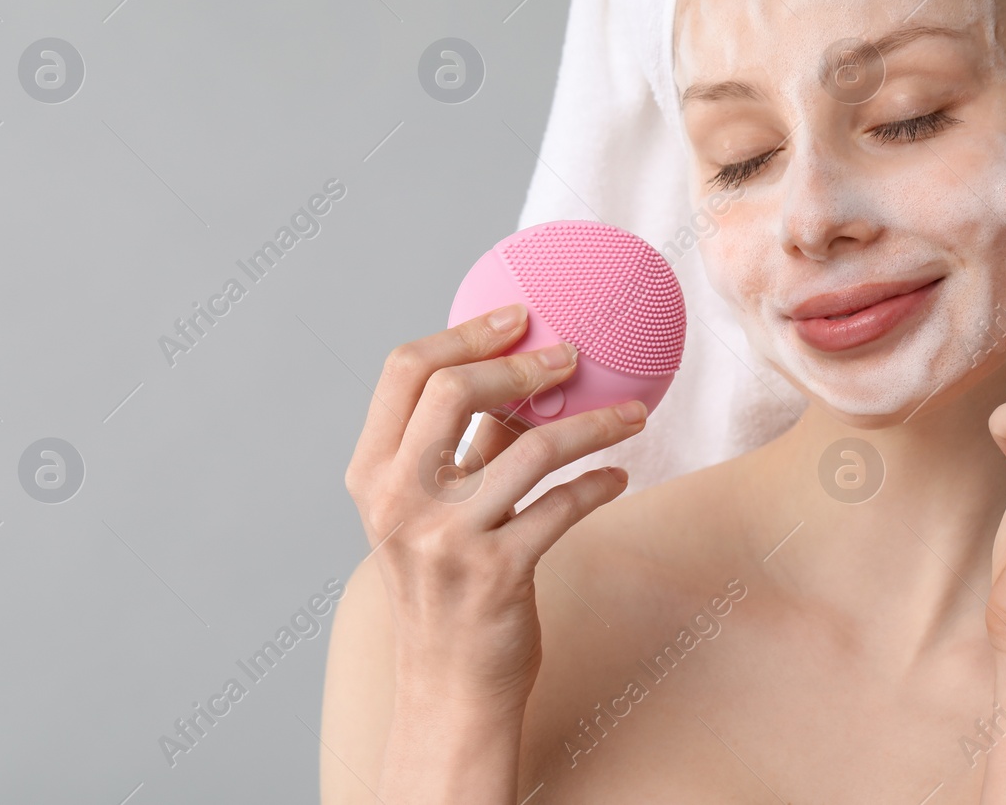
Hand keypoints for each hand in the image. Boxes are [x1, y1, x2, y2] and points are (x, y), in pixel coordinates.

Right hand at [342, 303, 646, 715]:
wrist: (447, 688)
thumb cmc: (444, 588)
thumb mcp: (428, 514)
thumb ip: (460, 447)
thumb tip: (517, 374)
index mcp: (373, 474)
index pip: (404, 371)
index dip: (465, 333)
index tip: (518, 317)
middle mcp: (399, 500)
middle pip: (456, 391)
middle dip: (524, 362)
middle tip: (573, 356)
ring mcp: (444, 538)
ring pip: (529, 446)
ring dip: (593, 423)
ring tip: (632, 414)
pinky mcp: (495, 574)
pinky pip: (562, 506)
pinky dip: (598, 483)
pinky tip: (617, 475)